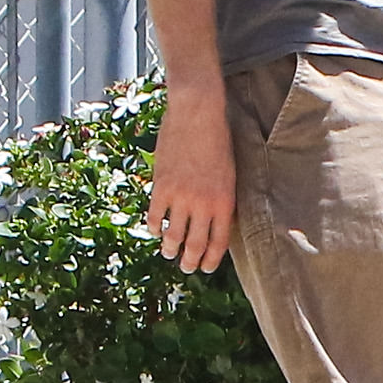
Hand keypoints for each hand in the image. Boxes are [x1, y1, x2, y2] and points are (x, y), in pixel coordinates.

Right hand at [147, 86, 238, 272]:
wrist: (198, 114)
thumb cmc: (218, 140)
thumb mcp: (229, 174)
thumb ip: (222, 199)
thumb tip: (214, 222)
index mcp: (225, 203)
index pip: (218, 243)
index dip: (211, 259)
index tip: (206, 267)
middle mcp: (203, 205)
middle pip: (195, 245)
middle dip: (190, 261)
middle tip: (186, 267)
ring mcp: (181, 197)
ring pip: (172, 235)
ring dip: (169, 248)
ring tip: (168, 253)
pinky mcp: (161, 187)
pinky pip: (155, 216)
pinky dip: (153, 227)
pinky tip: (154, 230)